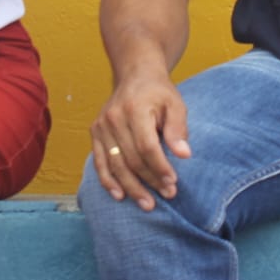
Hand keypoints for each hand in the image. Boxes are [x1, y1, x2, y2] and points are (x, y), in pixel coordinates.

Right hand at [89, 67, 191, 210]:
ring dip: (132, 187)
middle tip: (167, 195)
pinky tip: (119, 195)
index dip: (160, 167)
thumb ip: (178, 129)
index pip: (146, 146)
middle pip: (131, 158)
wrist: (135, 75)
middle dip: (150, 180)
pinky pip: (100, 161)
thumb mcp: (175, 104)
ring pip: (115, 164)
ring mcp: (101, 125)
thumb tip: (184, 154)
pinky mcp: (95, 132)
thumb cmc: (159, 93)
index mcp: (134, 109)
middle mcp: (113, 117)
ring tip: (147, 204)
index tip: (173, 182)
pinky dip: (108, 180)